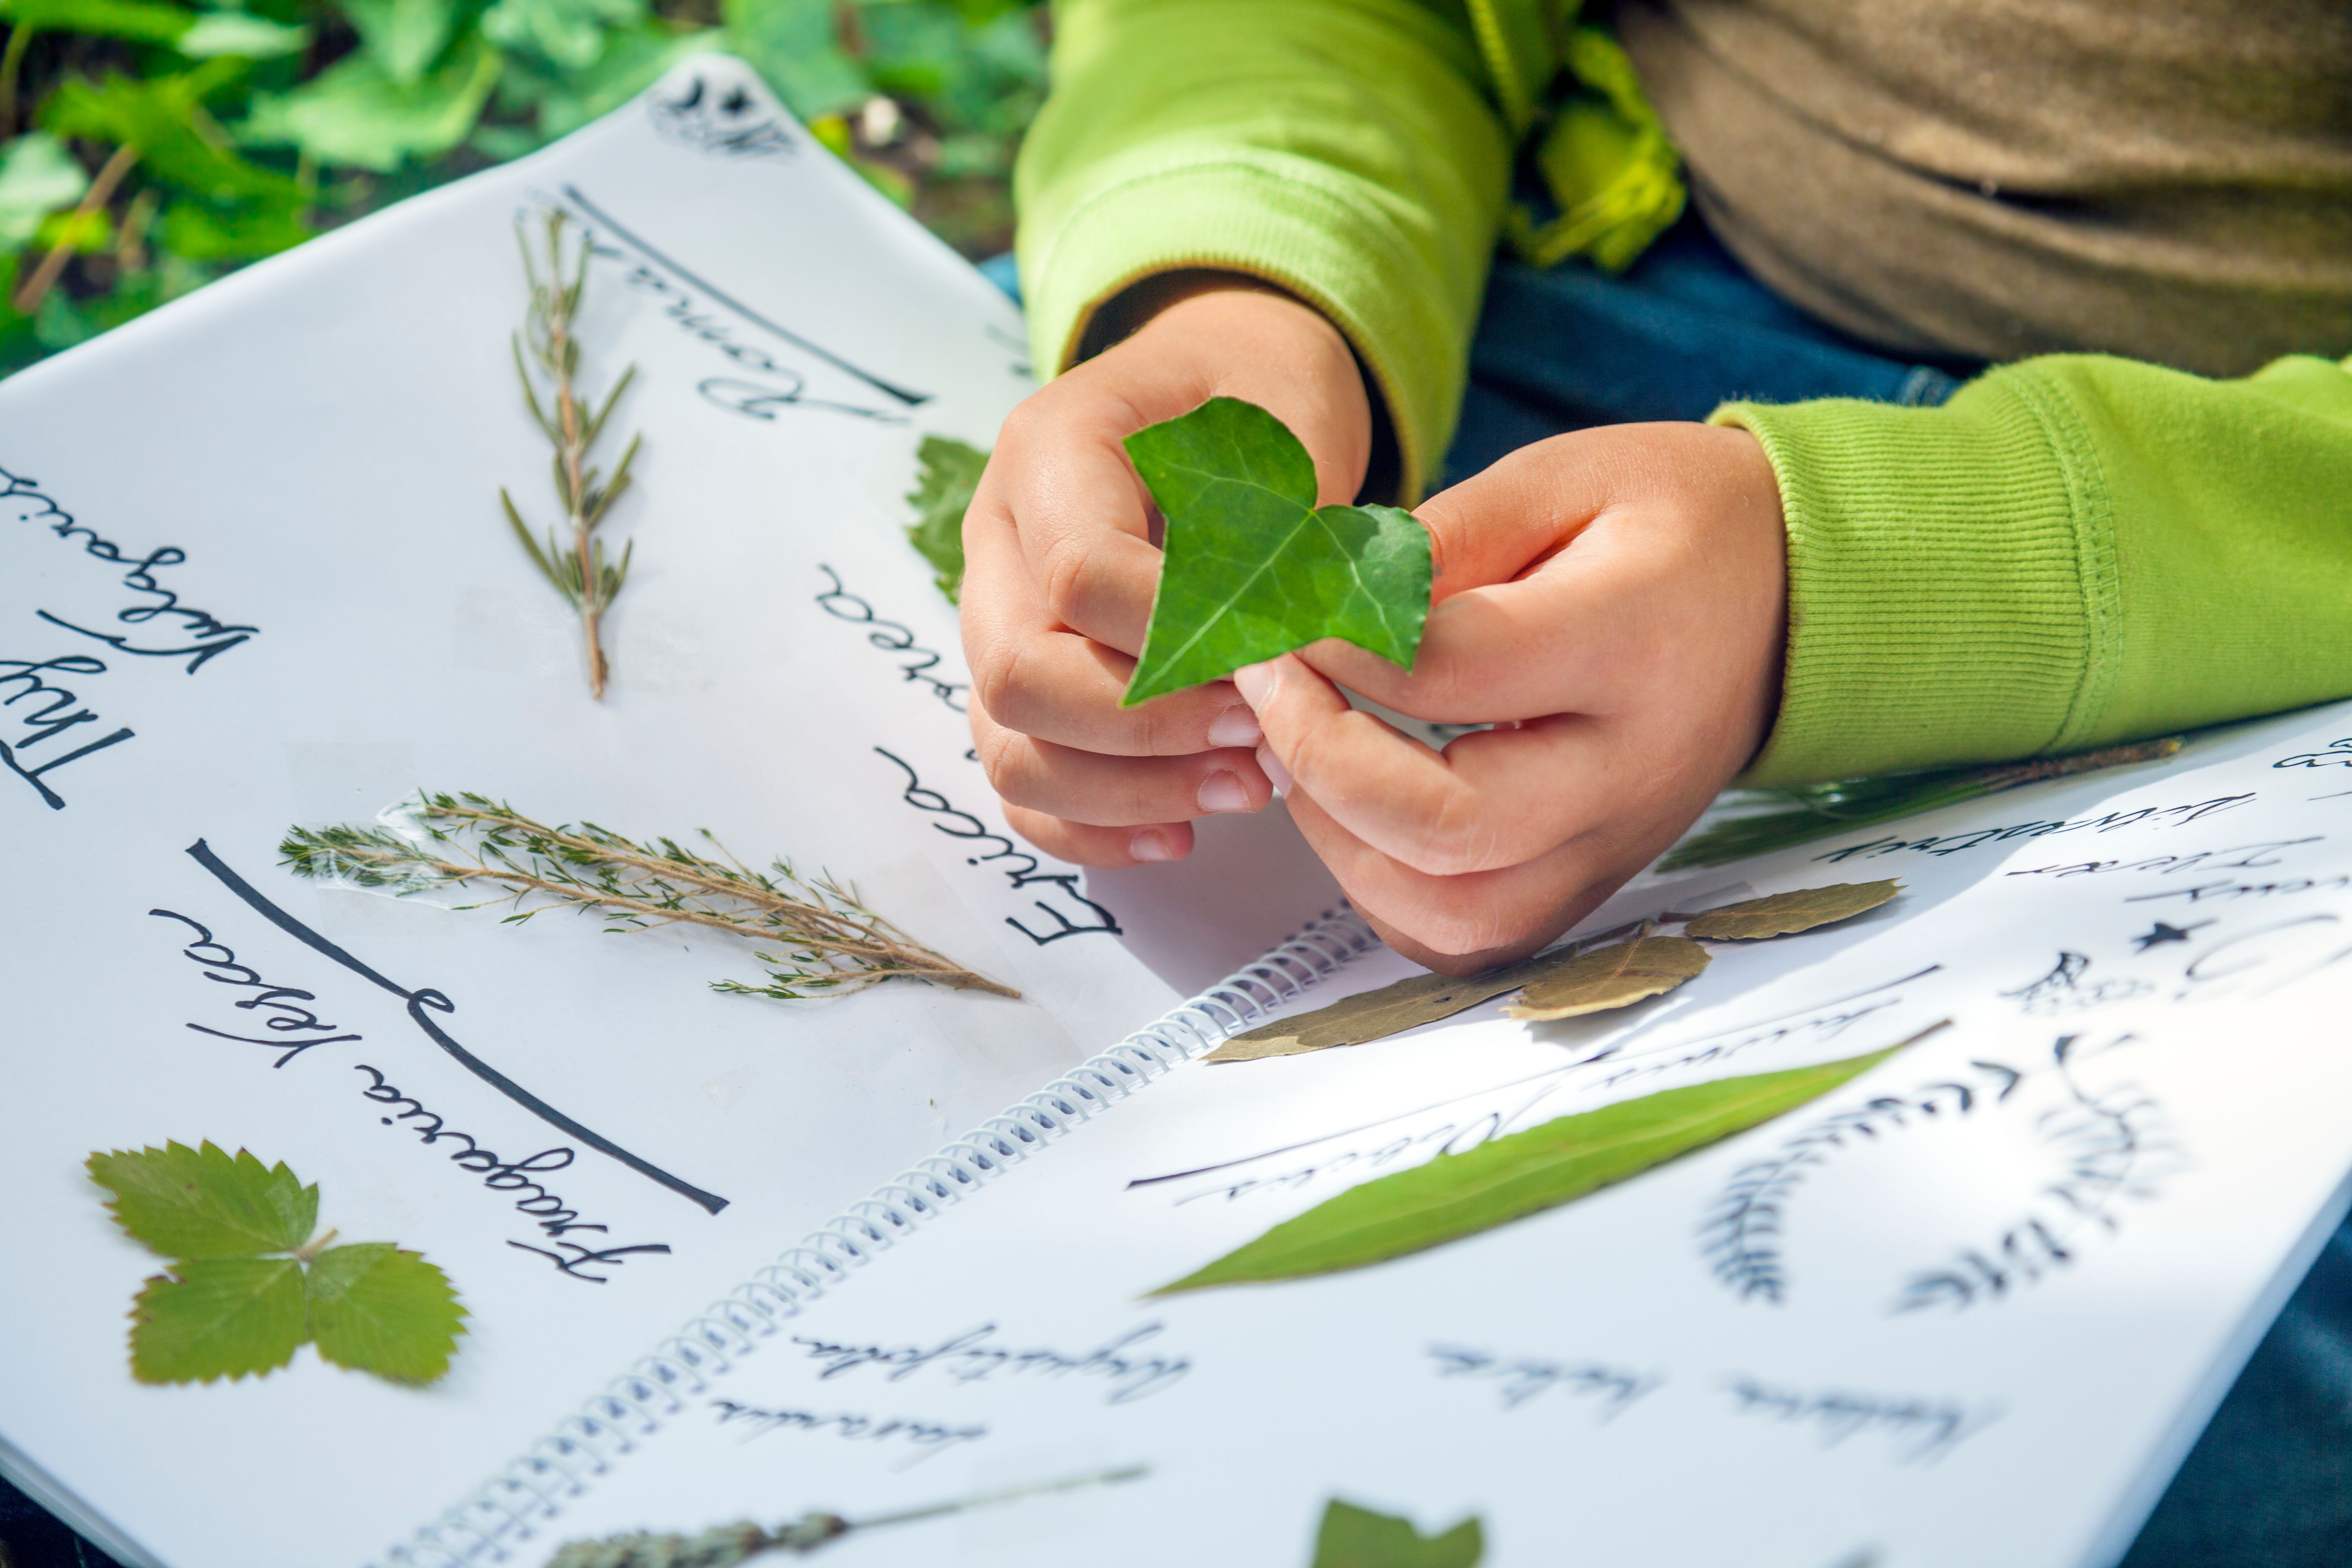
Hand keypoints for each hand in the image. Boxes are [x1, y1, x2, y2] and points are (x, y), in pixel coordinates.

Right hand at [960, 281, 1373, 866]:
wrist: (1223, 383)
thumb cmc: (1257, 396)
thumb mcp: (1288, 418)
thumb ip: (1281, 521)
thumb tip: (1292, 645)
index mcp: (1049, 449)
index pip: (1080, 574)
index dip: (1177, 640)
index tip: (1272, 665)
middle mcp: (998, 540)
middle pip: (1018, 675)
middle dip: (1145, 729)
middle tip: (1258, 737)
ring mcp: (996, 619)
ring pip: (1012, 747)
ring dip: (1127, 792)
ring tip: (1247, 788)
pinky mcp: (1023, 686)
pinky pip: (1024, 783)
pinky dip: (1096, 828)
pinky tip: (1185, 833)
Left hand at [1233, 422, 1787, 974]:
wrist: (1794, 597)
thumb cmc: (1673, 523)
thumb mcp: (1563, 476)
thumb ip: (1443, 535)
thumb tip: (1320, 592)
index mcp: (1633, 641)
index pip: (1452, 671)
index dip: (1337, 641)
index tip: (1288, 607)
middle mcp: (1632, 768)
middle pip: (1447, 825)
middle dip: (1320, 758)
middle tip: (1270, 686)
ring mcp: (1617, 844)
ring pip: (1452, 911)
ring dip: (1343, 842)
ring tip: (1304, 753)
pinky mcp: (1595, 882)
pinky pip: (1469, 939)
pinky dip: (1387, 893)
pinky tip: (1357, 813)